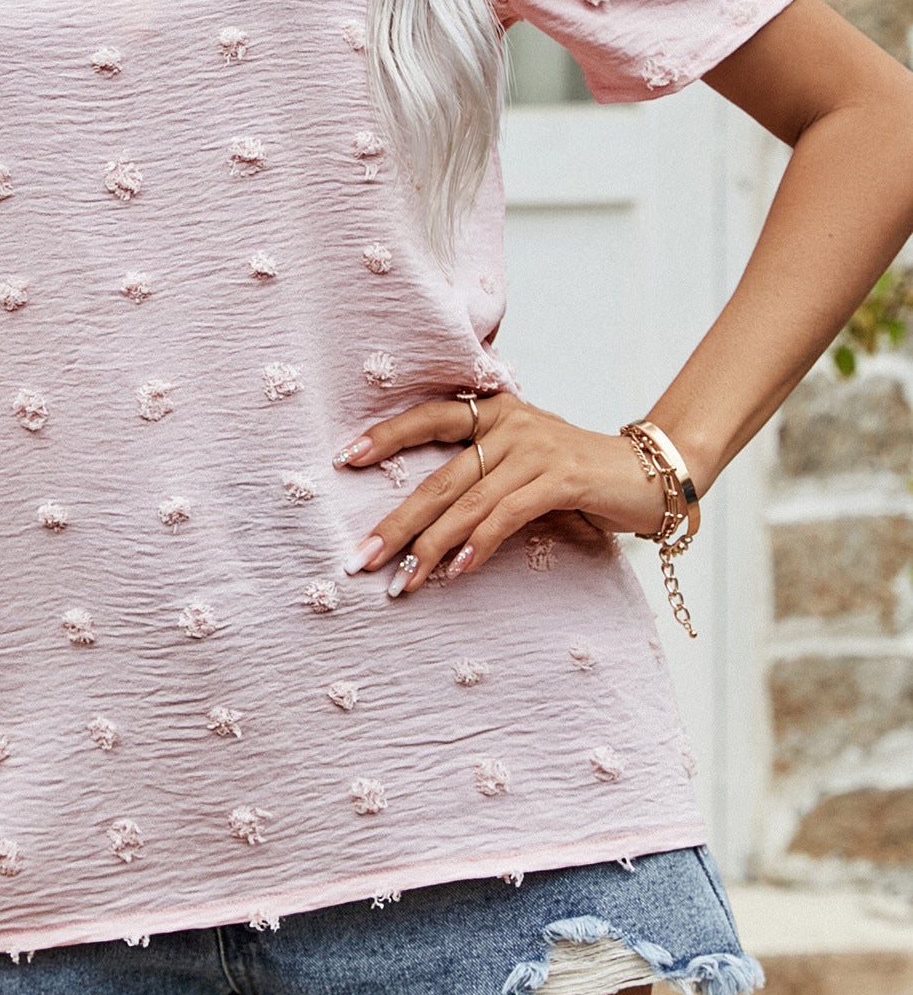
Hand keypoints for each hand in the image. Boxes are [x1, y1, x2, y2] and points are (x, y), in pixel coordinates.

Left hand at [333, 392, 668, 593]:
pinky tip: (456, 571)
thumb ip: (481, 480)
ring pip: (467, 503)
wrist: (650, 475)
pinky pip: (507, 515)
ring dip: (429, 548)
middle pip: (439, 477)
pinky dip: (479, 545)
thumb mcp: (523, 465)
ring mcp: (535, 449)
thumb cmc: (577, 476)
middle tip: (360, 557)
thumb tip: (421, 527)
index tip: (344, 459)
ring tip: (401, 583)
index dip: (386, 435)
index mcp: (494, 412)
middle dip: (396, 523)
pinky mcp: (561, 478)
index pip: (429, 418)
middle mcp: (510, 423)